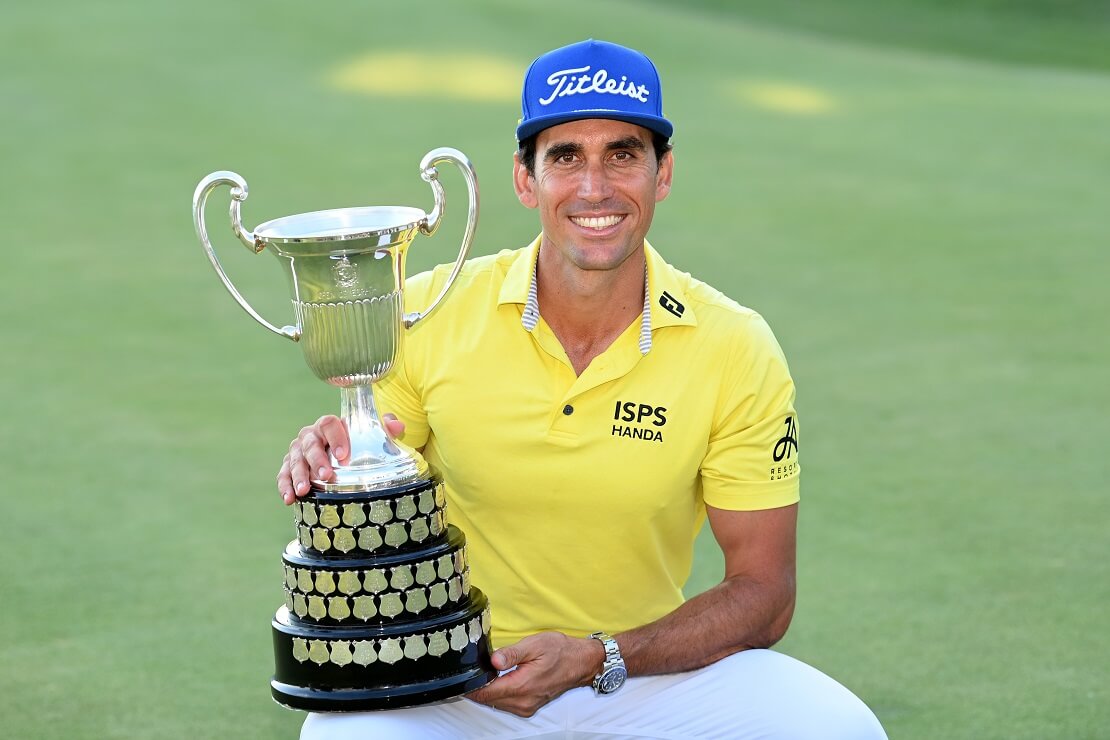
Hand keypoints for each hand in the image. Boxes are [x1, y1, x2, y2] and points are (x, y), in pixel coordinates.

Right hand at [276, 414, 404, 504]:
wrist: (335, 453)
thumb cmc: (353, 443)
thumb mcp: (369, 436)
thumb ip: (384, 429)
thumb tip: (398, 427)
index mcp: (328, 425)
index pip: (328, 424)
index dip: (335, 437)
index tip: (344, 455)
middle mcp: (310, 436)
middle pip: (310, 444)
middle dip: (317, 460)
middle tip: (326, 476)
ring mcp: (297, 451)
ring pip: (294, 461)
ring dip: (298, 476)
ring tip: (303, 491)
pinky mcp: (288, 466)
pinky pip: (283, 475)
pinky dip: (284, 486)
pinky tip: (290, 499)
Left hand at [467, 632, 604, 716]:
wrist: (581, 663)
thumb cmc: (561, 651)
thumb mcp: (535, 645)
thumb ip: (512, 654)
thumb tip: (493, 660)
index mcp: (522, 686)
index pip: (486, 692)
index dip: (471, 685)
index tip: (462, 676)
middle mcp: (523, 702)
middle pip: (488, 700)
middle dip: (477, 687)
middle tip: (470, 670)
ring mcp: (526, 707)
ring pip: (496, 703)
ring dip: (488, 691)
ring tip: (483, 674)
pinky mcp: (529, 707)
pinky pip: (506, 704)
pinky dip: (498, 694)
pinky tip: (498, 680)